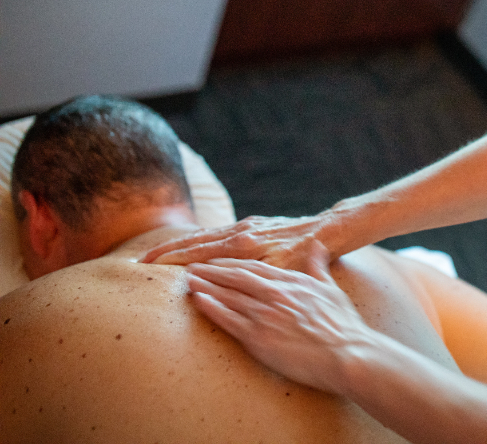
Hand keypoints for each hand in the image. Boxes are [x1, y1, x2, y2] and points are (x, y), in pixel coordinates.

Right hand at [142, 214, 334, 266]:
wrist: (329, 230)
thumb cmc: (306, 256)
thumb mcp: (280, 270)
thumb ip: (249, 273)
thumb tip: (216, 279)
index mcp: (243, 244)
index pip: (197, 252)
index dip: (171, 260)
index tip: (147, 267)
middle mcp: (240, 231)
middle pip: (195, 240)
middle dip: (167, 250)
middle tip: (141, 261)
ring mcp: (246, 226)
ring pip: (205, 234)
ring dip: (181, 244)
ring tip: (158, 254)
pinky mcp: (253, 224)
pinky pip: (218, 232)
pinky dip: (199, 239)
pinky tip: (192, 245)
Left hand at [185, 241, 371, 393]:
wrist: (349, 354)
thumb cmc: (344, 325)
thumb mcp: (332, 288)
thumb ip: (319, 266)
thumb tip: (318, 246)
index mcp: (292, 281)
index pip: (255, 267)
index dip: (231, 263)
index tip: (215, 260)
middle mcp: (276, 293)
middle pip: (235, 277)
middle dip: (211, 270)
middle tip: (190, 266)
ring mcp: (266, 314)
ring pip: (228, 295)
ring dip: (205, 285)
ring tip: (186, 279)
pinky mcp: (259, 337)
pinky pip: (228, 319)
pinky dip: (211, 307)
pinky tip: (197, 300)